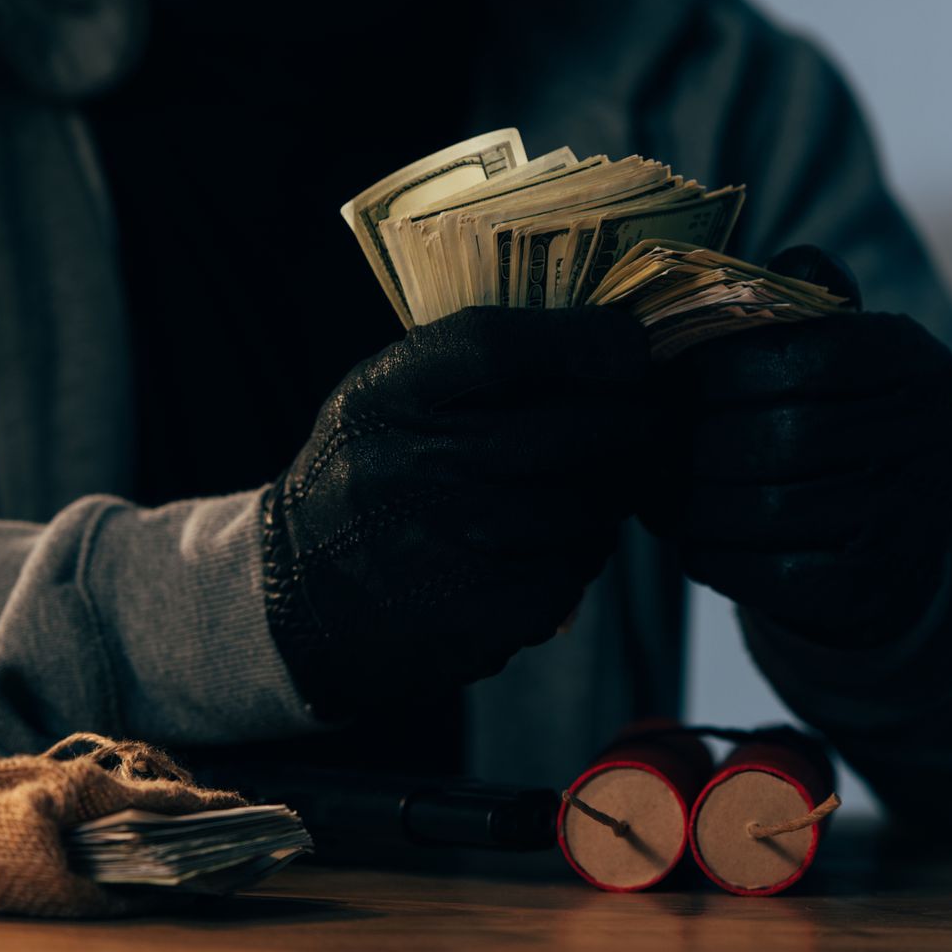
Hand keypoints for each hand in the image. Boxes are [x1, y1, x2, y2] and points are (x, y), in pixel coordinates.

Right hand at [262, 306, 656, 719]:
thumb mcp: (383, 401)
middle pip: (567, 429)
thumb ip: (466, 369)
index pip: (495, 347)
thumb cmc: (369, 477)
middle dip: (632, 422)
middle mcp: (415, 465)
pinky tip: (558, 544)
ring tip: (597, 486)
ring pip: (586, 505)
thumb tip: (600, 340)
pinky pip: (573, 571)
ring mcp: (449, 544)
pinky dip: (581, 555)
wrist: (300, 596)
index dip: (579, 340)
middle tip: (651, 420)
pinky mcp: (480, 611)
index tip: (631, 343)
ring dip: (610, 493)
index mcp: (388, 397)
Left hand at [643, 246, 951, 646]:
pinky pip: (771, 575)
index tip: (663, 378)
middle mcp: (935, 436)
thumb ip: (797, 302)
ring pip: (766, 509)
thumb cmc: (838, 426)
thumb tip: (757, 260)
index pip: (803, 352)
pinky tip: (692, 541)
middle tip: (638, 446)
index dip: (717, 368)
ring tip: (651, 494)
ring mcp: (913, 520)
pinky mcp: (880, 589)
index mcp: (918, 360)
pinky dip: (714, 556)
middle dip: (692, 444)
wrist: (896, 548)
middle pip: (779, 436)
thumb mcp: (835, 352)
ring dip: (690, 505)